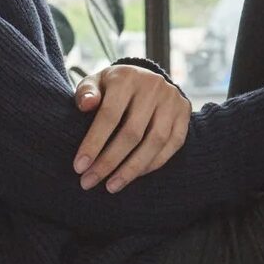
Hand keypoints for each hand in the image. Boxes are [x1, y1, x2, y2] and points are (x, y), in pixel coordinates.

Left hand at [72, 65, 191, 193]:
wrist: (143, 78)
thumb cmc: (111, 86)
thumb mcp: (94, 83)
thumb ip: (86, 93)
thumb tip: (86, 105)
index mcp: (125, 78)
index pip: (109, 115)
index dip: (94, 143)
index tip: (79, 167)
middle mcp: (152, 87)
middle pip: (132, 133)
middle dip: (109, 162)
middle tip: (89, 182)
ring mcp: (172, 100)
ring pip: (154, 142)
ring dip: (132, 169)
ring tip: (111, 186)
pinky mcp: (184, 112)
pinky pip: (172, 145)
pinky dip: (152, 163)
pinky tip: (133, 175)